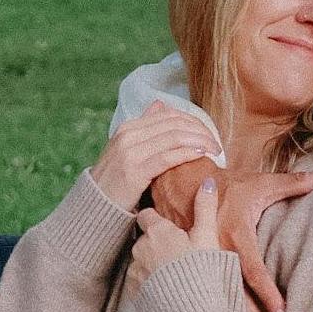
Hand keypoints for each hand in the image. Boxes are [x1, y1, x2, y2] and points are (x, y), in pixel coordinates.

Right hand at [91, 100, 219, 211]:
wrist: (94, 206)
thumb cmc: (116, 182)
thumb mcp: (127, 150)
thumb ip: (144, 129)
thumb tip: (160, 105)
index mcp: (128, 128)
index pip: (169, 115)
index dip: (194, 122)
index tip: (209, 133)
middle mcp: (128, 135)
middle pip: (174, 124)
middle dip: (201, 132)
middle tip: (217, 143)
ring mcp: (130, 152)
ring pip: (174, 138)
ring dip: (200, 142)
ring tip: (215, 150)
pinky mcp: (134, 171)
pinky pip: (167, 157)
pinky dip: (188, 154)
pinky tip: (201, 156)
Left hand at [126, 176, 219, 299]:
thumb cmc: (203, 274)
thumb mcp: (208, 237)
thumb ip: (205, 208)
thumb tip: (207, 181)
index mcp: (157, 231)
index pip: (147, 215)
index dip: (159, 221)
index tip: (171, 229)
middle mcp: (140, 248)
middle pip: (144, 239)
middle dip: (157, 244)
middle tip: (179, 255)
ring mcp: (135, 271)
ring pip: (141, 260)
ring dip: (152, 264)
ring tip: (174, 275)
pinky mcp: (134, 291)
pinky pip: (139, 281)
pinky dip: (149, 282)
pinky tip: (167, 289)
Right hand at [150, 160, 312, 311]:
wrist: (181, 183)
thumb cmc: (229, 185)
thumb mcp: (260, 182)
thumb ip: (294, 181)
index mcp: (235, 234)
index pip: (253, 270)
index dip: (267, 294)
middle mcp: (217, 252)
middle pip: (238, 295)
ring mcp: (203, 263)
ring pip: (223, 301)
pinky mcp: (195, 268)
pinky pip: (211, 296)